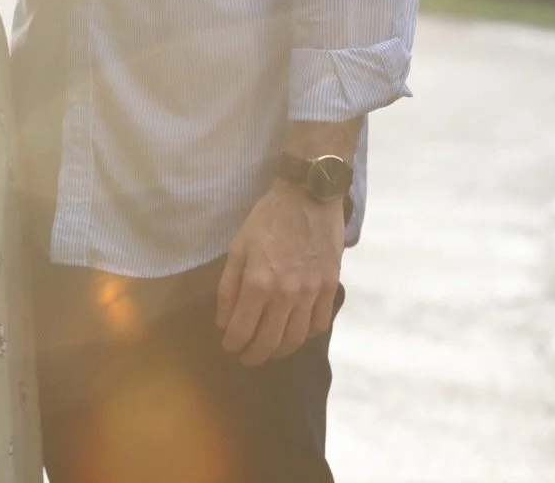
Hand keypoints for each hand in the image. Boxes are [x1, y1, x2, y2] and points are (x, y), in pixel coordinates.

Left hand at [214, 183, 343, 364]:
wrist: (308, 197)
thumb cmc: (267, 219)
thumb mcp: (238, 247)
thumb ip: (229, 287)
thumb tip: (224, 322)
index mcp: (258, 283)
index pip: (242, 330)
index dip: (233, 344)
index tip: (229, 346)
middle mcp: (286, 294)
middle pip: (269, 341)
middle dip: (254, 355)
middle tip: (246, 357)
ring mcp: (311, 293)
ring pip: (296, 338)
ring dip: (280, 350)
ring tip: (270, 349)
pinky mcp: (330, 287)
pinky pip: (320, 323)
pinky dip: (307, 334)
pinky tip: (296, 332)